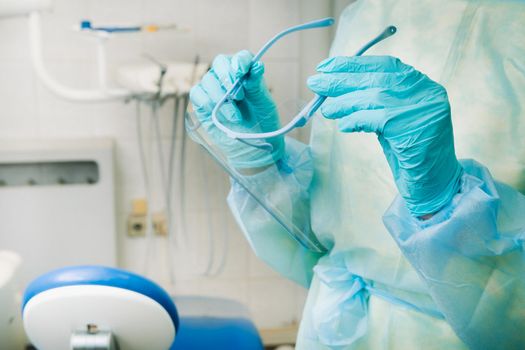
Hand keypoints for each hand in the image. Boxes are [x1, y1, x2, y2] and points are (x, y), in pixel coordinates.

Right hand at [189, 50, 283, 168]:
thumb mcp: (264, 104)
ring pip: (208, 80)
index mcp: (246, 73)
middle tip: (238, 96)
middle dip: (227, 77)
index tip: (242, 71)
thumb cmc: (261, 123)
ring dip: (221, 96)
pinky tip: (217, 113)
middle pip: (220, 62)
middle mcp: (228, 77)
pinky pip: (197, 94)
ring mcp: (213, 88)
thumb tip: (256, 66)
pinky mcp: (202, 103)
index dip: (240, 61)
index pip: (241, 58)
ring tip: (236, 116)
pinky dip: (206, 102)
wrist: (253, 147)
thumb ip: (257, 85)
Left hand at [307, 56, 462, 216]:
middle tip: (314, 83)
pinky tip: (344, 126)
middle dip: (341, 79)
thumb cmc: (408, 151)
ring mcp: (421, 109)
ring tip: (325, 109)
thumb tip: (334, 89)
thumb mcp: (392, 118)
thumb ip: (372, 101)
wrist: (433, 183)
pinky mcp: (413, 129)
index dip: (352, 64)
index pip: (384, 65)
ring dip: (344, 102)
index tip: (326, 66)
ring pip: (374, 97)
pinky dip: (355, 120)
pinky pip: (375, 119)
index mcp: (421, 84)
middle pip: (376, 79)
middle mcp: (425, 92)